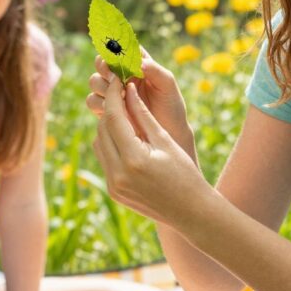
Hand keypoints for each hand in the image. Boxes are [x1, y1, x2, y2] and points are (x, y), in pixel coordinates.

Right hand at [87, 53, 195, 159]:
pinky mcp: (106, 109)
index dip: (114, 51)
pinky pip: (92, 101)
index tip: (117, 58)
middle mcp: (122, 76)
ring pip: (94, 81)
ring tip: (120, 97)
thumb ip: (156, 71)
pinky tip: (114, 109)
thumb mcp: (168, 86)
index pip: (120, 50)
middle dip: (105, 69)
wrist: (168, 136)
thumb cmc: (171, 108)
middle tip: (116, 79)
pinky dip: (100, 103)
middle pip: (102, 64)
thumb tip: (140, 62)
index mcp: (137, 65)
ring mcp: (113, 93)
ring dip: (103, 87)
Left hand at [92, 75, 208, 225]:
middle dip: (111, 109)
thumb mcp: (165, 139)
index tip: (118, 79)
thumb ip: (143, 114)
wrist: (191, 211)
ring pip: (99, 143)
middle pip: (102, 129)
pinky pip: (104, 159)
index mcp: (133, 159)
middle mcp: (118, 174)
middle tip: (122, 92)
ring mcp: (113, 186)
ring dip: (109, 126)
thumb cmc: (184, 172)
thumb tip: (128, 89)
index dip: (115, 94)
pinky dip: (111, 144)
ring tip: (126, 114)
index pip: (114, 117)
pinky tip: (126, 136)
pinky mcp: (113, 191)